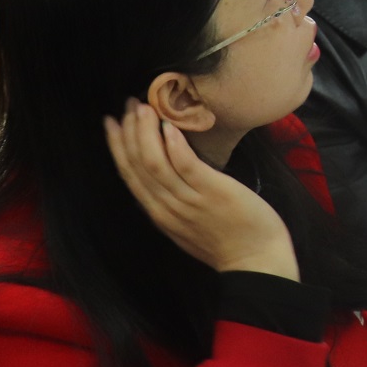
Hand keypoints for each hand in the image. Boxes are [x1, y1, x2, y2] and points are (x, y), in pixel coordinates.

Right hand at [104, 100, 299, 279]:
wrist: (256, 261)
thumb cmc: (229, 240)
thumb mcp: (188, 225)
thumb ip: (174, 204)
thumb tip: (167, 177)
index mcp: (160, 214)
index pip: (129, 175)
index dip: (117, 147)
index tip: (109, 123)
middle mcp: (167, 207)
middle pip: (136, 165)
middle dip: (128, 132)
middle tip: (126, 104)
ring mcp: (188, 200)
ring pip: (154, 163)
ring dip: (146, 132)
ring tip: (144, 107)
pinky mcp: (213, 192)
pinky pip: (186, 166)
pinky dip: (174, 145)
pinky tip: (169, 126)